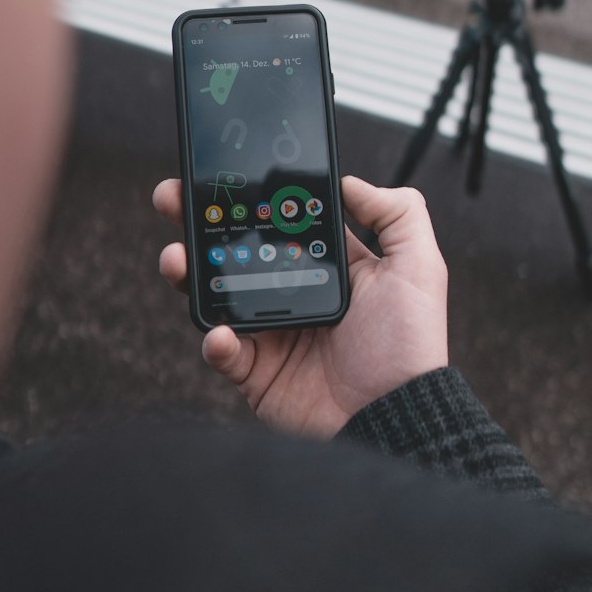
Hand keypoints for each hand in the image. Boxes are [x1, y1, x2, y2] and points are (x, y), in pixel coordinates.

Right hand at [152, 175, 447, 438]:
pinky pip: (223, 351)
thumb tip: (349, 182)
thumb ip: (397, 213)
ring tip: (176, 257)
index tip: (222, 174)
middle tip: (172, 199)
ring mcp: (272, 333)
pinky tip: (221, 333)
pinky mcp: (257, 373)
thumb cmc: (410, 346)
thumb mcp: (419, 267)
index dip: (251, 196)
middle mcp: (295, 293)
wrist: (396, 417)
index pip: (279, 220)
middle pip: (237, 250)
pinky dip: (214, 340)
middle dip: (200, 222)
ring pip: (217, 294)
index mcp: (328, 266)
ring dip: (188, 272)